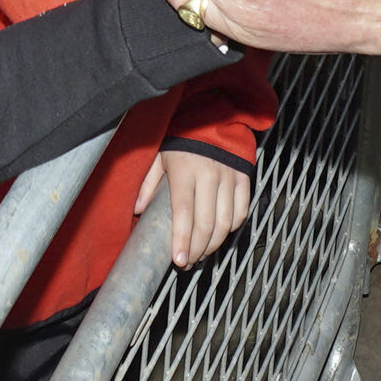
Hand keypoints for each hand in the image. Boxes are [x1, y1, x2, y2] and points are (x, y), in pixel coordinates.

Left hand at [142, 147, 253, 268]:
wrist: (212, 117)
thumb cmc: (181, 140)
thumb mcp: (159, 157)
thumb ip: (148, 183)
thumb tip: (137, 210)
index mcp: (185, 171)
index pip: (184, 213)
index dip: (182, 240)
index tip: (178, 260)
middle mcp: (209, 176)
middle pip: (206, 224)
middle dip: (197, 249)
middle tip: (188, 262)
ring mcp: (229, 178)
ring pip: (226, 223)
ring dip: (214, 244)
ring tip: (202, 253)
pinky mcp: (243, 179)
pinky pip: (241, 212)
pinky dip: (232, 228)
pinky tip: (220, 234)